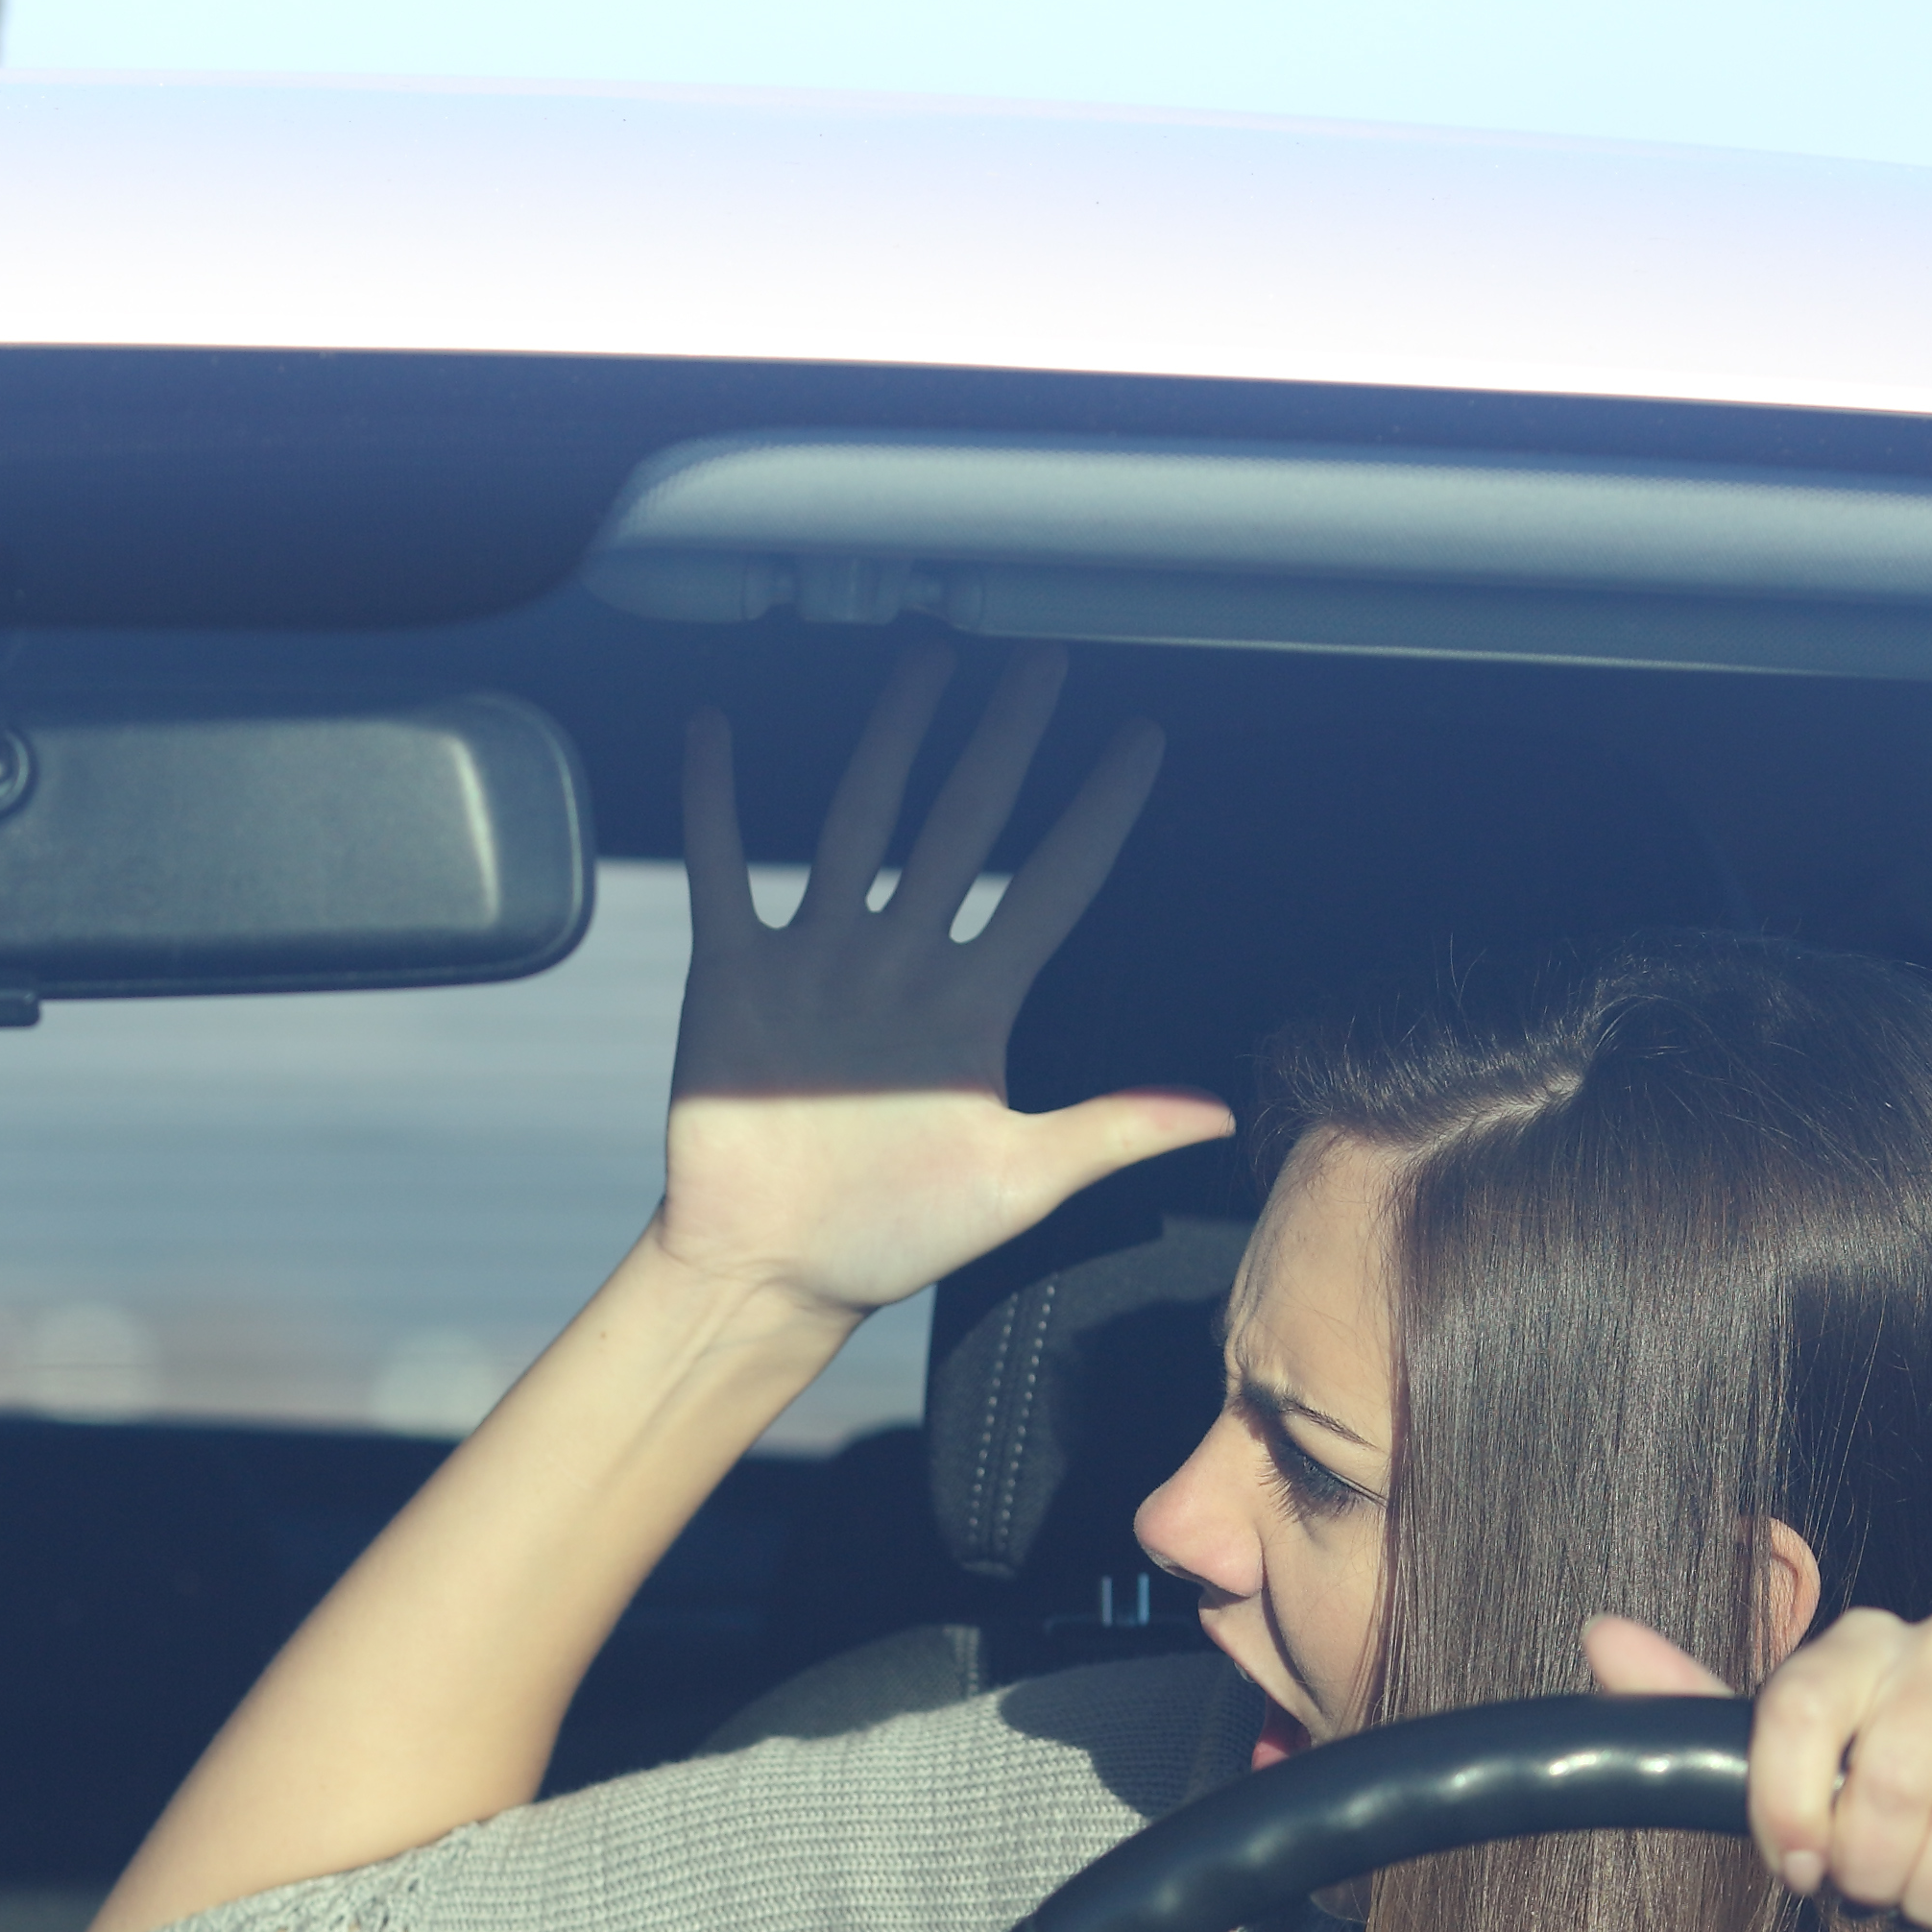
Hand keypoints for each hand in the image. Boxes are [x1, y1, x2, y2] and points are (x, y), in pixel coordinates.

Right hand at [658, 642, 1226, 1317]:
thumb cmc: (891, 1237)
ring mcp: (819, 962)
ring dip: (890, 741)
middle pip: (962, 825)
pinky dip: (715, 802)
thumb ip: (1109, 1130)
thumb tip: (1216, 1112)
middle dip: (1004, 741)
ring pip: (860, 823)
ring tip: (921, 662)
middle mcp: (901, 965)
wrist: (771, 1268)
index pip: (1053, 886)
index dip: (1099, 813)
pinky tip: (715, 732)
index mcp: (974, 1009)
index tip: (1140, 743)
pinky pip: (725, 871)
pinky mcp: (737, 977)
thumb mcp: (1018, 1181)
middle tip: (1040, 662)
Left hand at [1586, 1607, 1931, 1931]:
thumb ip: (1695, 1712)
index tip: (1791, 1869)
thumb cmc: (1901, 1795)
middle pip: (1888, 1778)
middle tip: (1875, 1899)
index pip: (1797, 1712)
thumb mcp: (1794, 1761)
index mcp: (1859, 1643)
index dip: (1788, 1811)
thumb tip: (1600, 1636)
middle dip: (1872, 1869)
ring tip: (1931, 1910)